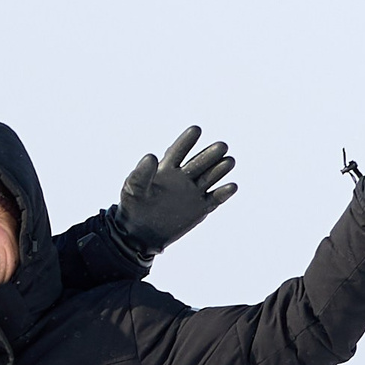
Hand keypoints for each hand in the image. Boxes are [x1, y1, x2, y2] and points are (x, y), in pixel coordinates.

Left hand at [111, 126, 237, 255]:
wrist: (139, 234)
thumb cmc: (133, 207)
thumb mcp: (133, 190)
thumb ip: (141, 174)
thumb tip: (151, 156)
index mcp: (167, 168)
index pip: (178, 151)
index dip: (187, 141)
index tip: (196, 130)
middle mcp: (183, 177)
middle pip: (200, 162)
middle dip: (211, 154)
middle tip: (221, 147)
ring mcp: (194, 191)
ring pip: (211, 177)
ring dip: (220, 169)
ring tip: (228, 162)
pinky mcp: (201, 207)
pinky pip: (215, 198)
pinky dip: (224, 193)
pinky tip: (231, 186)